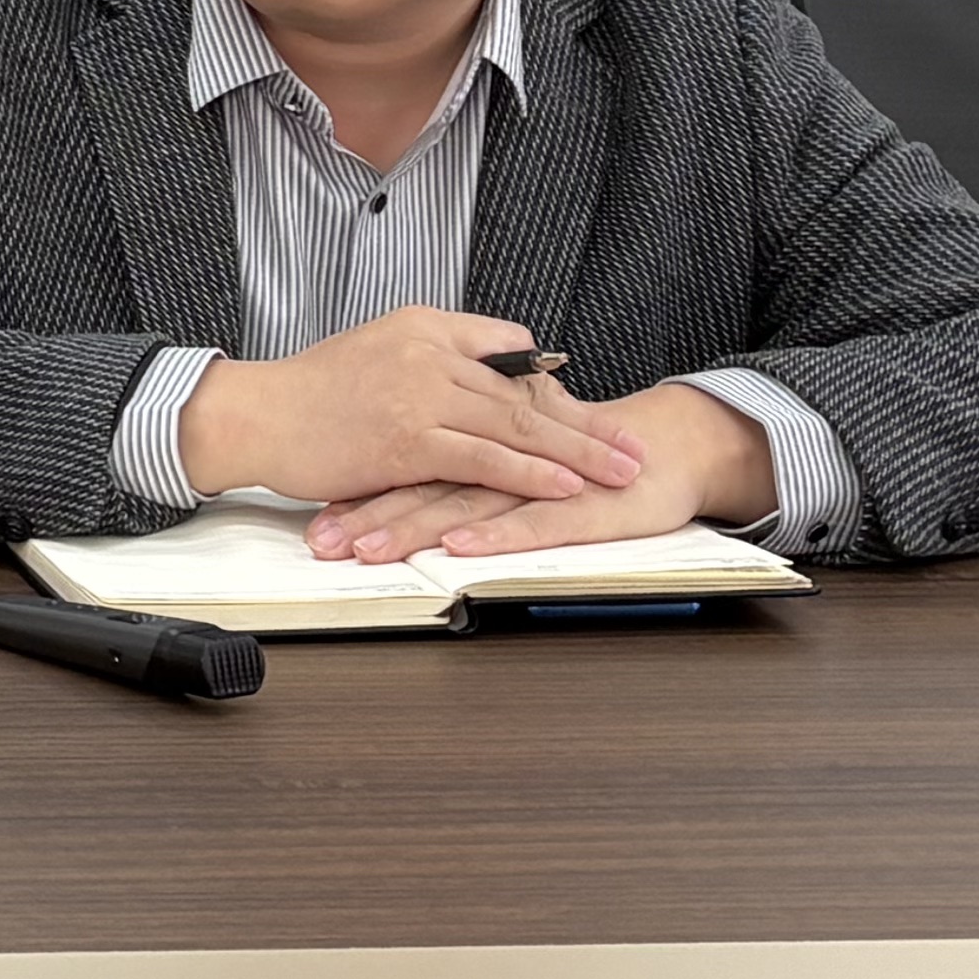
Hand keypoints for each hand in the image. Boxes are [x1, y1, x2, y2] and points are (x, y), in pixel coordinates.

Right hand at [178, 304, 648, 531]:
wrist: (256, 413)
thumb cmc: (309, 393)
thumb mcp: (375, 351)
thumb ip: (428, 360)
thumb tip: (475, 378)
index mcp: (425, 326)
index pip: (509, 348)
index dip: (551, 386)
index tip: (588, 412)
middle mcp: (430, 353)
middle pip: (527, 391)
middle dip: (588, 422)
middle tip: (634, 444)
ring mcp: (421, 395)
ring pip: (516, 424)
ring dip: (577, 451)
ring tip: (620, 470)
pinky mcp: (408, 440)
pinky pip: (485, 458)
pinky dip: (530, 473)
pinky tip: (565, 485)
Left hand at [318, 382, 780, 564]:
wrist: (665, 449)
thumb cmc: (582, 451)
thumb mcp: (510, 446)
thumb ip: (460, 453)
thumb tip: (393, 478)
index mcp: (477, 429)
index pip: (407, 455)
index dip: (359, 481)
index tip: (312, 508)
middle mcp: (501, 450)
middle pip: (422, 480)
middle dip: (368, 512)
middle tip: (323, 541)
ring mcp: (539, 478)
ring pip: (464, 500)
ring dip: (413, 526)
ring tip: (366, 549)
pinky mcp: (580, 504)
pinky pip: (530, 520)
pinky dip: (493, 533)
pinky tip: (457, 547)